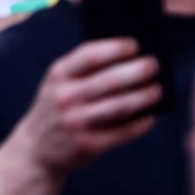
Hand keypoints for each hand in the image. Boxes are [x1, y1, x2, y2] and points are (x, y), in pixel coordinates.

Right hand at [10, 37, 159, 176]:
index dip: (116, 48)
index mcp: (57, 76)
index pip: (90, 55)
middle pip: (110, 80)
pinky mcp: (88, 145)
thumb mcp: (58, 85)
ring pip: (120, 106)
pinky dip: (140, 124)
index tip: (135, 45)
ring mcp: (75, 122)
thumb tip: (131, 62)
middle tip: (154, 65)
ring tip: (158, 90)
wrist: (36, 149)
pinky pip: (122, 132)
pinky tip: (150, 117)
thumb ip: (85, 72)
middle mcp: (64, 97)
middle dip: (138, 70)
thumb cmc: (58, 109)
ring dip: (144, 96)